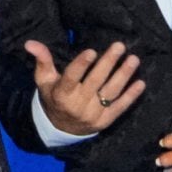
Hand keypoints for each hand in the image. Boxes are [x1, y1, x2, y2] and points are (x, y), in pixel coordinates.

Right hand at [26, 40, 144, 136]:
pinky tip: (140, 83)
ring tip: (133, 59)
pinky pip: (120, 107)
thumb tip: (30, 42)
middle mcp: (78, 105)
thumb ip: (42, 60)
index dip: (81, 65)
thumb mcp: (44, 80)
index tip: (92, 51)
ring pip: (110, 92)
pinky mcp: (105, 121)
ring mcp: (93, 114)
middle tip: (119, 46)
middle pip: (95, 81)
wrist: (61, 128)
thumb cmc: (54, 97)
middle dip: (108, 63)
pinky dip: (131, 96)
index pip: (71, 78)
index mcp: (61, 94)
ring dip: (123, 76)